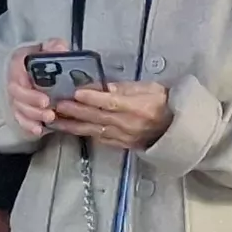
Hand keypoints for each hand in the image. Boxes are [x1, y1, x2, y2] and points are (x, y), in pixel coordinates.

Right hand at [5, 40, 70, 136]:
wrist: (32, 66)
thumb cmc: (41, 57)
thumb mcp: (48, 47)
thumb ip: (54, 46)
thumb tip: (60, 49)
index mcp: (19, 63)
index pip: (18, 76)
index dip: (30, 90)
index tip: (46, 99)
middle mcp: (14, 80)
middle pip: (18, 96)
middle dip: (33, 105)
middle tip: (49, 110)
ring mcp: (16, 96)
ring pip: (19, 109)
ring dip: (33, 116)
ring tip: (50, 119)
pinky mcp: (19, 108)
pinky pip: (19, 119)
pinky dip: (27, 126)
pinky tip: (38, 130)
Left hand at [53, 80, 172, 152]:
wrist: (176, 129)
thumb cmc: (162, 103)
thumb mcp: (150, 88)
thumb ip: (127, 88)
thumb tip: (106, 86)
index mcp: (137, 107)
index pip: (111, 102)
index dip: (94, 98)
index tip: (77, 92)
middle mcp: (127, 124)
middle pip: (97, 117)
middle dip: (75, 111)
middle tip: (57, 104)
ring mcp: (122, 136)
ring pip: (93, 130)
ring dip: (73, 125)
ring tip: (55, 120)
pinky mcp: (120, 144)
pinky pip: (98, 138)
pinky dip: (83, 134)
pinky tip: (69, 129)